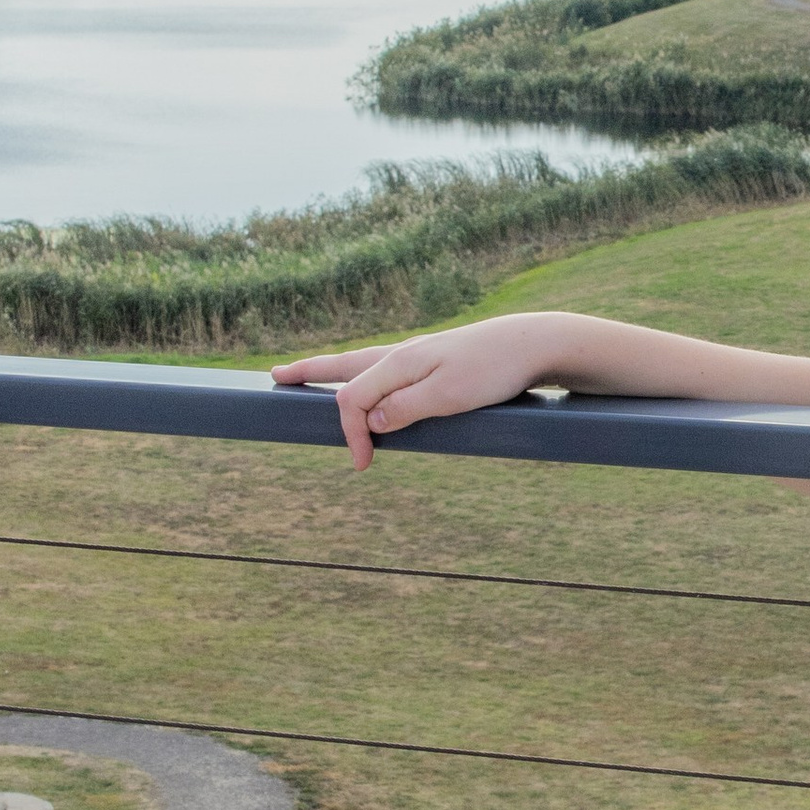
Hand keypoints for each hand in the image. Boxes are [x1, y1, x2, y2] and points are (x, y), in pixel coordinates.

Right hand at [271, 315, 557, 469]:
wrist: (533, 344)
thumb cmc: (494, 371)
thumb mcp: (449, 397)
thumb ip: (405, 409)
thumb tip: (369, 422)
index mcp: (398, 362)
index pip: (353, 400)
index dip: (350, 434)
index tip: (362, 465)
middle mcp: (402, 354)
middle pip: (345, 365)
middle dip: (309, 373)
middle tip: (277, 376)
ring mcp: (419, 355)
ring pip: (364, 364)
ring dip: (334, 370)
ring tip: (312, 373)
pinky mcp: (436, 360)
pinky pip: (388, 368)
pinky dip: (367, 374)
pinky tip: (372, 379)